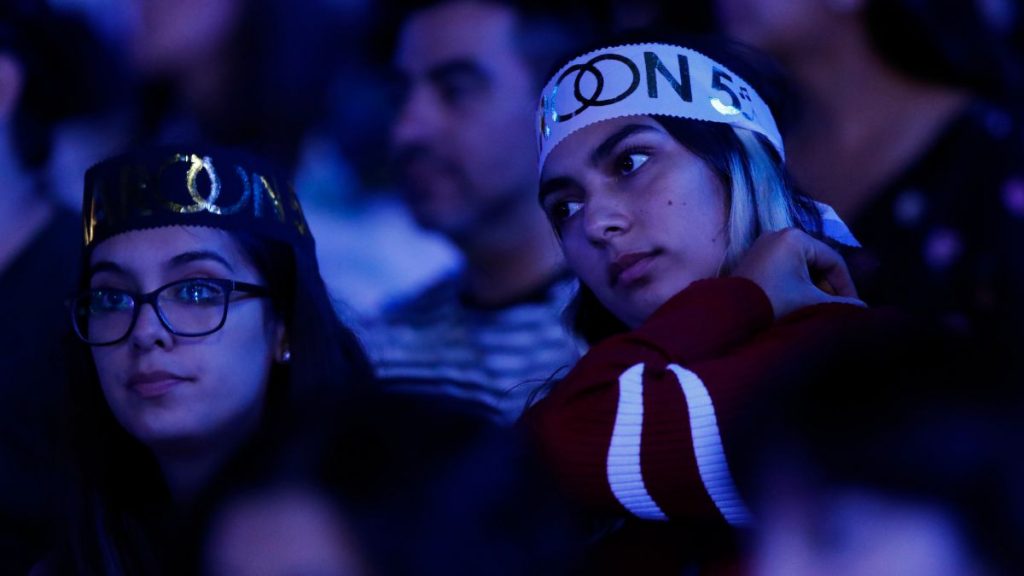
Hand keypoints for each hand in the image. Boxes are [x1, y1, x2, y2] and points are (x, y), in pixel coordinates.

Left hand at [731, 228, 864, 317]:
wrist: (729, 315)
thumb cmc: (772, 303)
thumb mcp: (810, 301)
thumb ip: (840, 304)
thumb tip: (863, 310)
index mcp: (795, 237)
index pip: (833, 259)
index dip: (846, 285)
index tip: (852, 306)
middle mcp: (778, 233)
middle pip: (817, 260)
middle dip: (827, 286)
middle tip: (833, 307)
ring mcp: (763, 243)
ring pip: (801, 265)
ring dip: (812, 286)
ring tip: (815, 307)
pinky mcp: (754, 256)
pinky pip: (784, 267)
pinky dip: (795, 282)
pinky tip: (798, 301)